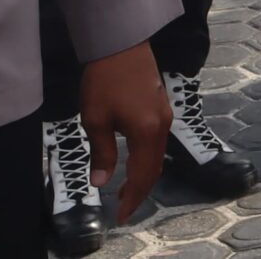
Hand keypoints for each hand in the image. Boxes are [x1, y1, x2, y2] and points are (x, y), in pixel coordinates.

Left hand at [80, 42, 168, 224]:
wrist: (121, 43)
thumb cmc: (104, 81)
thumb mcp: (96, 119)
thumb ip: (101, 153)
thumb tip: (101, 182)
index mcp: (147, 132)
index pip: (142, 176)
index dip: (132, 199)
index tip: (121, 216)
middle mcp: (162, 126)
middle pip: (154, 168)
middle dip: (140, 191)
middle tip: (123, 207)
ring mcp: (164, 114)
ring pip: (157, 155)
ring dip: (143, 175)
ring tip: (125, 188)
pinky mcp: (161, 106)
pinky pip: (157, 142)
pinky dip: (147, 158)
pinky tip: (133, 160)